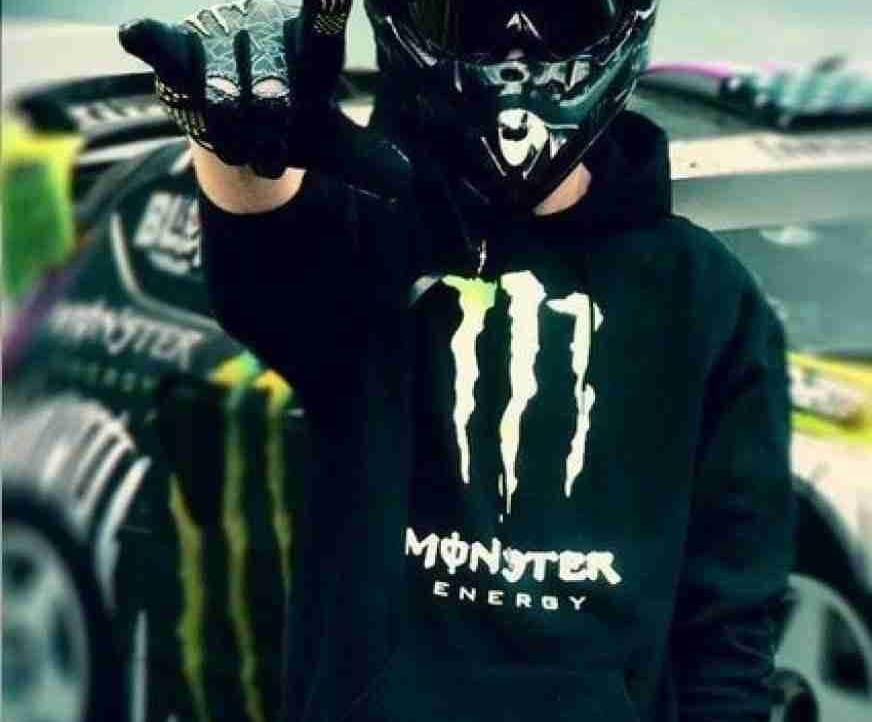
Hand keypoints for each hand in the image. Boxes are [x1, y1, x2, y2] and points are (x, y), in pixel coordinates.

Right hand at [119, 0, 351, 178]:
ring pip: (223, 102)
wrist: (240, 125)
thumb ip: (364, 162)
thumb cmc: (292, 126)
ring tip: (235, 141)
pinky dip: (150, 44)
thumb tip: (404, 184)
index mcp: (311, 51)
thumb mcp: (330, 146)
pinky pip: (161, 47)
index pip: (325, 24)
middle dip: (271, 143)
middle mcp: (267, 33)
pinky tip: (138, 35)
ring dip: (231, 140)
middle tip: (268, 156)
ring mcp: (220, 36)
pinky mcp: (177, 48)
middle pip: (272, 97)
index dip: (328, 3)